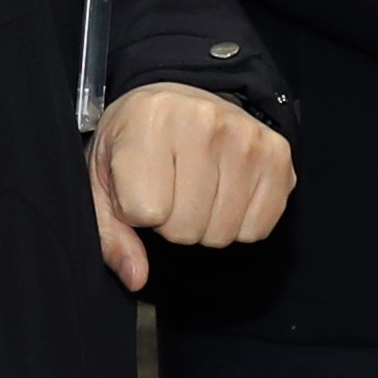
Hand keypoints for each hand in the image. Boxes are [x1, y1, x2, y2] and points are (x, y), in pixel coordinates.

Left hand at [89, 81, 294, 288]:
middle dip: (173, 222)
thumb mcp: (100, 180)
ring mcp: (246, 136)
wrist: (177, 102)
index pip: (147, 213)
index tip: (140, 187)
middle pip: (187, 229)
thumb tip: (136, 276)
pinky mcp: (277, 153)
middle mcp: (203, 121)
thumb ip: (109, 233)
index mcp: (150, 121)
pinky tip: (224, 191)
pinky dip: (239, 222)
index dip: (137, 214)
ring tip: (195, 188)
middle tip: (170, 189)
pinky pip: (257, 228)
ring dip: (205, 223)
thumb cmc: (134, 142)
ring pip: (222, 233)